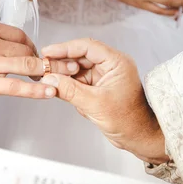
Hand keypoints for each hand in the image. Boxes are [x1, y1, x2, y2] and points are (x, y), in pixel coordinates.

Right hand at [0, 19, 77, 102]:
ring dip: (44, 73)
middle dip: (41, 61)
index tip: (34, 56)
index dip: (31, 47)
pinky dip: (36, 90)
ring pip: (27, 66)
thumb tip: (12, 46)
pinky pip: (17, 87)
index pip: (20, 35)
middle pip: (26, 50)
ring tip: (54, 79)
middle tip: (50, 69)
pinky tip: (48, 91)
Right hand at [39, 38, 167, 163]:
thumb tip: (50, 79)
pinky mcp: (98, 88)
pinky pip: (79, 82)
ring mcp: (104, 77)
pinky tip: (60, 91)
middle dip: (62, 63)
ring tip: (49, 81)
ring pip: (78, 70)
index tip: (48, 52)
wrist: (138, 137)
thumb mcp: (95, 104)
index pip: (87, 47)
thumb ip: (70, 90)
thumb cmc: (128, 120)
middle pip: (80, 57)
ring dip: (64, 76)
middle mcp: (111, 66)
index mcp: (117, 62)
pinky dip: (69, 86)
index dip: (65, 48)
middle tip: (44, 68)